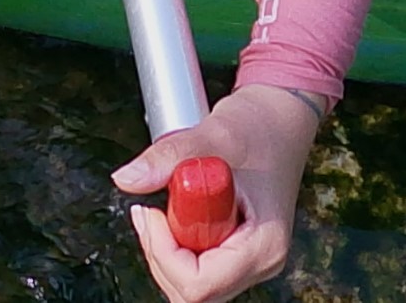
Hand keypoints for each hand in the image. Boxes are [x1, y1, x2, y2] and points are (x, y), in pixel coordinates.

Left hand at [112, 84, 324, 301]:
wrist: (279, 119)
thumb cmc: (258, 127)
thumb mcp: (212, 136)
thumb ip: (168, 158)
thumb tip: (126, 179)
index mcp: (263, 245)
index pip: (200, 283)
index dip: (164, 253)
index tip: (151, 211)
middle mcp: (260, 262)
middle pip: (193, 291)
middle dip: (160, 254)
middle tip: (150, 210)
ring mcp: (249, 261)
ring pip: (192, 286)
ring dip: (165, 251)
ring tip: (164, 208)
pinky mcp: (236, 253)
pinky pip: (196, 269)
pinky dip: (174, 247)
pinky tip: (175, 215)